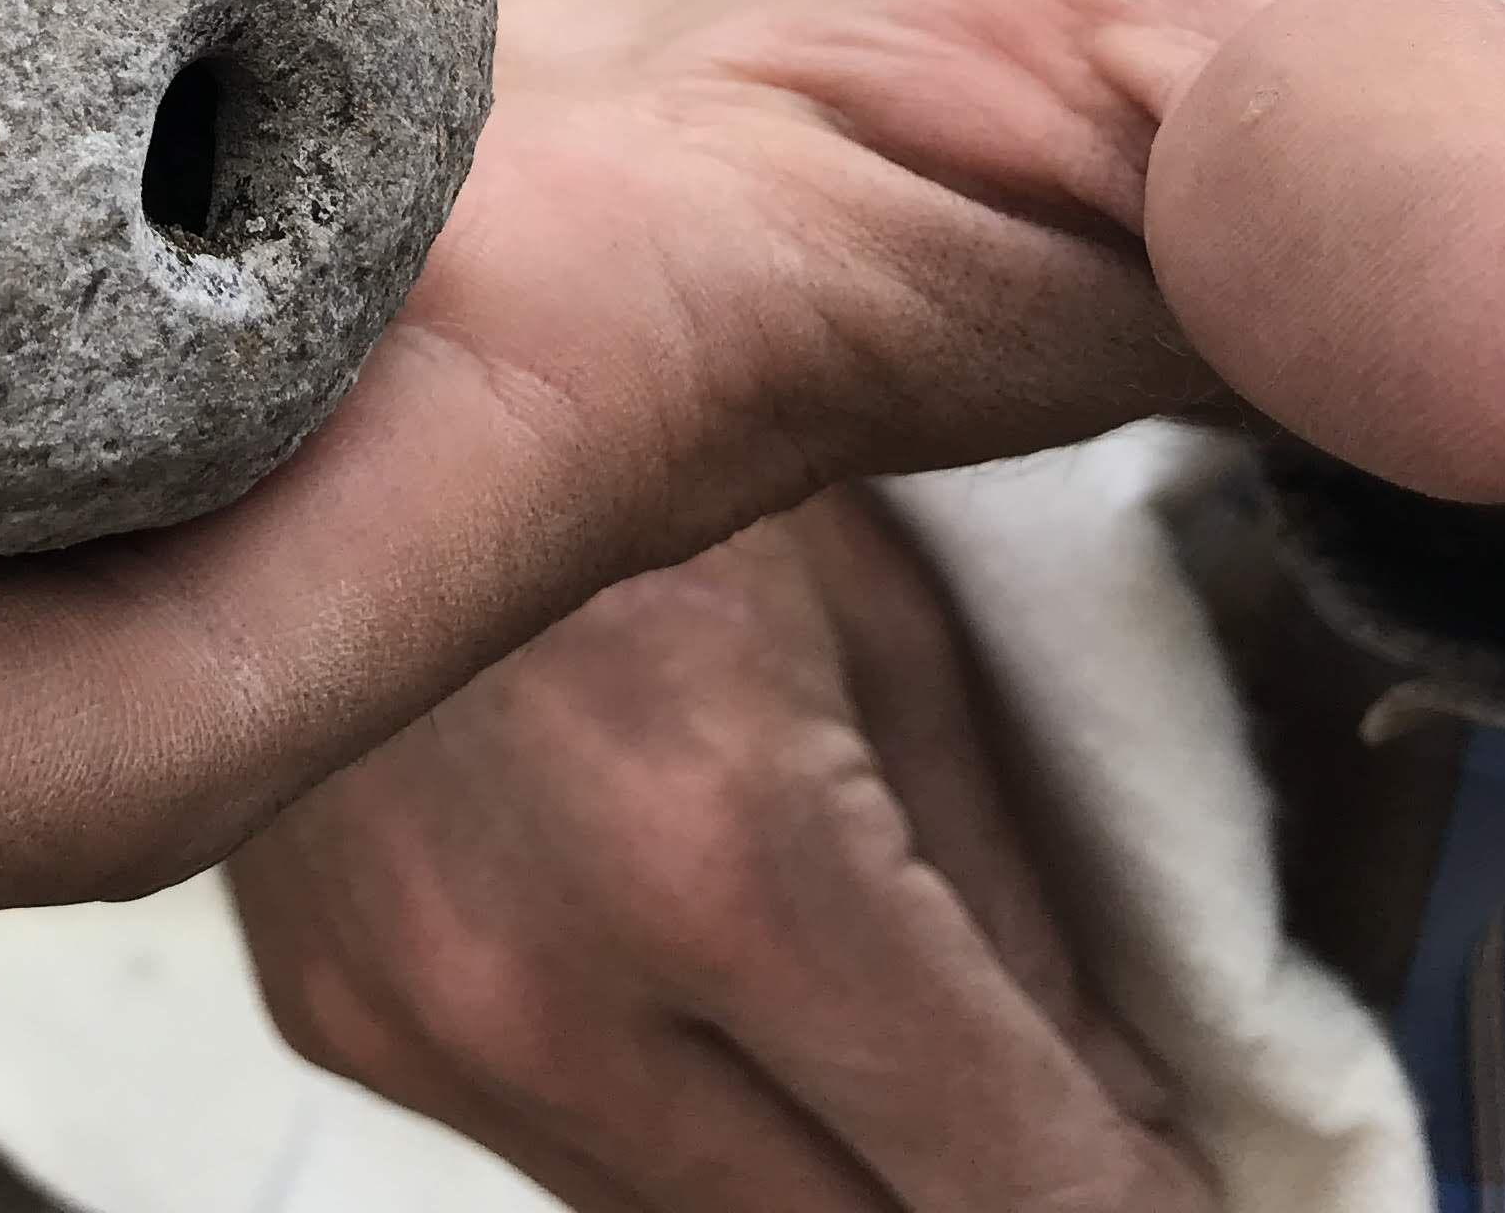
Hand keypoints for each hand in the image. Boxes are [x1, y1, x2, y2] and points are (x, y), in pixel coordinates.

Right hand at [230, 489, 1208, 1212]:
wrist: (316, 375)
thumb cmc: (622, 419)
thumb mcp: (880, 615)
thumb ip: (1013, 902)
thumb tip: (1132, 1121)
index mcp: (723, 852)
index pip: (1007, 1180)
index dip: (1138, 1210)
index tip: (1189, 1196)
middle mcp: (549, 983)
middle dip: (980, 1193)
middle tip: (1064, 1132)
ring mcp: (422, 1021)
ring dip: (824, 1171)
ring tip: (880, 1043)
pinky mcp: (340, 1021)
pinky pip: (562, 1156)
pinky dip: (674, 1116)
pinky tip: (695, 982)